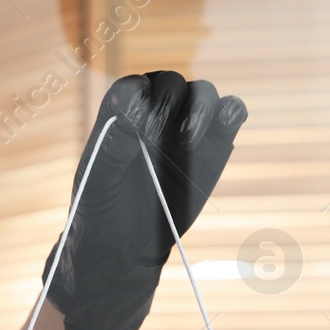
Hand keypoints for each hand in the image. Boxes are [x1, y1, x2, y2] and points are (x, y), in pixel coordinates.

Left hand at [44, 70, 246, 329]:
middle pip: (171, 85)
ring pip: (203, 93)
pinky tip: (225, 124)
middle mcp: (155, 109)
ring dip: (200, 109)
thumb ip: (112, 150)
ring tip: (187, 141)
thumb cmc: (105, 210)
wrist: (129, 244)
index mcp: (120, 111)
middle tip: (159, 138)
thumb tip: (129, 118)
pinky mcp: (215, 141)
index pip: (133, 88)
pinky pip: (230, 113)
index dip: (137, 102)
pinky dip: (231, 113)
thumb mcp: (98, 183)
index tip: (137, 128)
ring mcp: (187, 123)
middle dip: (168, 106)